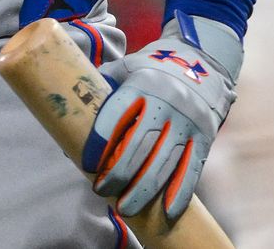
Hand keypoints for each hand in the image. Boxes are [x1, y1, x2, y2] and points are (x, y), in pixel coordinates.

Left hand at [81, 14, 240, 221]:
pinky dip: (180, 192)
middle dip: (119, 173)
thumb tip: (69, 117)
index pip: (116, 115)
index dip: (100, 142)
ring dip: (144, 190)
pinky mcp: (205, 136)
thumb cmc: (153, 68)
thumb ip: (102, 87)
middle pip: (140, 144)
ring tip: (125, 209)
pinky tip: (166, 212)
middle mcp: (167, 101)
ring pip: (164, 161)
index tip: (86, 164)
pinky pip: (192, 168)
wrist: (203, 61)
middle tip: (101, 191)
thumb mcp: (127, 67)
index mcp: (142, 83)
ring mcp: (188, 120)